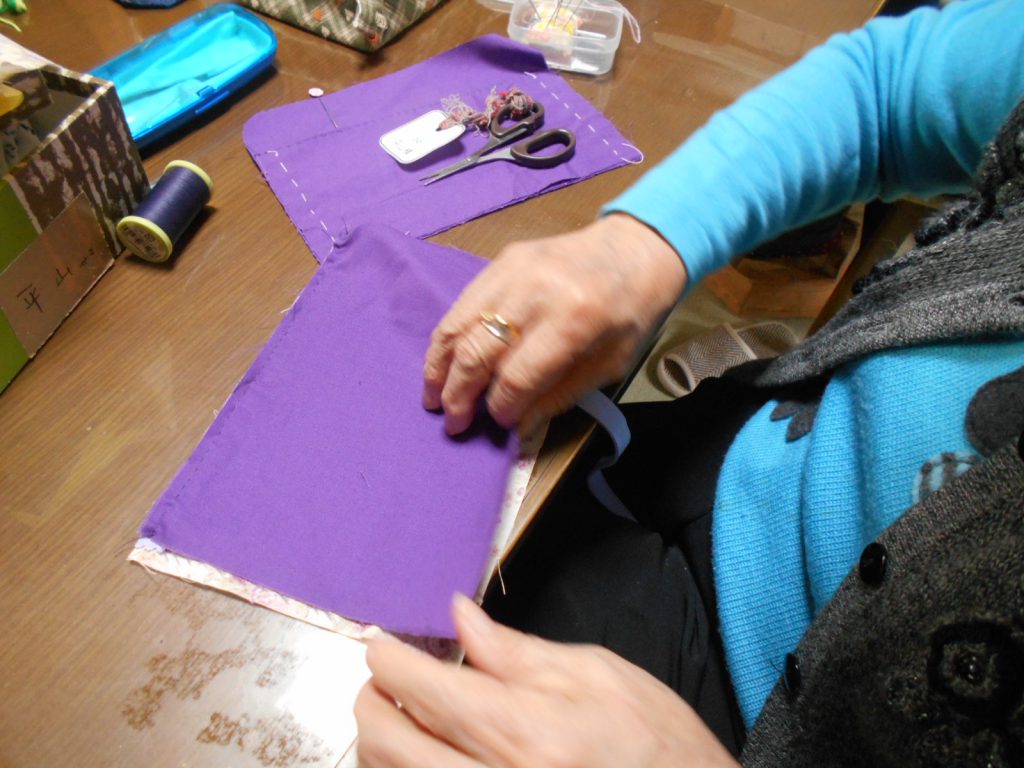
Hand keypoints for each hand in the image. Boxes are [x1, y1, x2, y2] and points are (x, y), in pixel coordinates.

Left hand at [354, 595, 738, 767]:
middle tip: (384, 677)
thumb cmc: (655, 743)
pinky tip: (420, 755)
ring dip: (380, 742)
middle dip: (371, 700)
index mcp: (527, 733)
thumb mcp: (594, 674)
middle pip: (389, 743)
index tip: (381, 643)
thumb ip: (515, 650)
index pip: (425, 690)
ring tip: (401, 714)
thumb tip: (460, 616)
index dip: (389, 658)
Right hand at [423, 214, 685, 434]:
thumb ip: (561, 394)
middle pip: (479, 352)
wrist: (636, 248)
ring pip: (457, 325)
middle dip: (460, 394)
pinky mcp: (501, 261)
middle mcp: (537, 292)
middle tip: (453, 423)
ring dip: (439, 368)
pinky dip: (446, 338)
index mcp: (574, 321)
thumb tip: (518, 427)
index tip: (498, 423)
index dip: (501, 406)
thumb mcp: (611, 363)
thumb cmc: (631, 312)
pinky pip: (461, 304)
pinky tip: (442, 363)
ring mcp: (513, 270)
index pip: (518, 376)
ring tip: (432, 398)